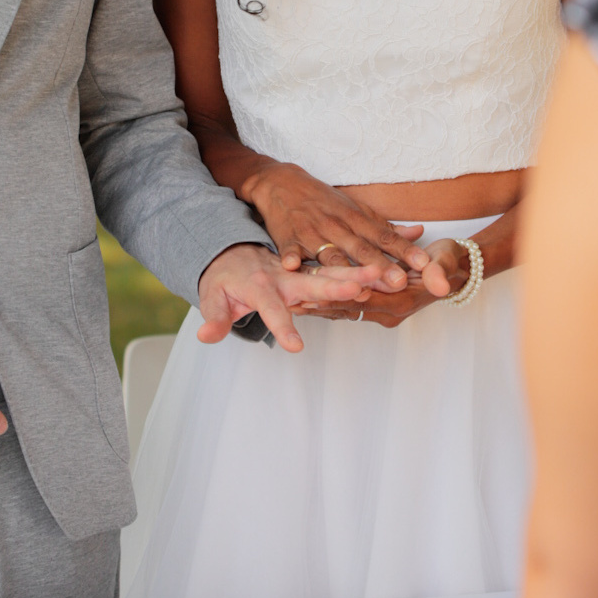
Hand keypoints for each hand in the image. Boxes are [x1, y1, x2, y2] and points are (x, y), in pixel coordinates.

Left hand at [197, 242, 378, 352]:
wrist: (231, 249)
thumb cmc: (223, 279)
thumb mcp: (212, 298)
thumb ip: (214, 318)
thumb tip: (205, 336)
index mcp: (260, 284)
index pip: (271, 307)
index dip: (282, 326)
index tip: (295, 348)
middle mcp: (285, 275)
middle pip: (314, 281)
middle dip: (339, 286)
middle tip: (362, 290)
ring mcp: (301, 269)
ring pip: (335, 271)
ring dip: (361, 274)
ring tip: (388, 275)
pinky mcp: (313, 267)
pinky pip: (342, 266)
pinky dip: (366, 265)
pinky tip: (392, 267)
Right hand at [243, 162, 429, 290]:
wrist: (281, 181)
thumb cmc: (323, 200)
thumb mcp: (356, 208)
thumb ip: (385, 227)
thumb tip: (419, 233)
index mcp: (355, 219)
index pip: (384, 237)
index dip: (405, 250)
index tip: (425, 263)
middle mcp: (336, 226)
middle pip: (361, 249)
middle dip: (380, 266)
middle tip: (400, 282)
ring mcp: (312, 233)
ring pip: (330, 254)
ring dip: (343, 270)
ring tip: (357, 288)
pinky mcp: (288, 239)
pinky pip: (290, 250)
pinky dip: (291, 258)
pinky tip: (293, 267)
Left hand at [300, 238, 463, 327]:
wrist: (459, 268)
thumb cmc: (451, 262)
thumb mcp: (447, 263)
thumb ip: (439, 273)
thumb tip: (438, 285)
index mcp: (401, 300)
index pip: (362, 301)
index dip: (337, 297)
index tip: (311, 296)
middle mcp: (390, 310)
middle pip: (348, 309)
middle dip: (320, 306)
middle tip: (290, 303)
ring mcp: (385, 308)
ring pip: (346, 310)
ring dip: (321, 306)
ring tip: (292, 303)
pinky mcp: (380, 302)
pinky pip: (350, 305)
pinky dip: (330, 302)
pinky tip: (309, 298)